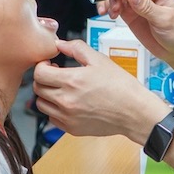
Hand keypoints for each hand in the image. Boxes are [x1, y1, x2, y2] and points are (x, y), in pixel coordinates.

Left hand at [33, 40, 168, 141]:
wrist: (134, 112)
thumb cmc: (121, 86)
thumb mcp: (100, 60)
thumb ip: (77, 48)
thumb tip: (60, 44)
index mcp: (72, 81)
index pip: (39, 73)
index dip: (41, 65)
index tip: (49, 64)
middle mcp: (66, 101)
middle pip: (38, 88)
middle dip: (44, 78)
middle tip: (55, 74)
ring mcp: (68, 117)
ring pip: (42, 105)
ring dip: (47, 94)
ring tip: (61, 89)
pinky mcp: (72, 129)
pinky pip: (52, 118)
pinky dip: (55, 110)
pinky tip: (68, 103)